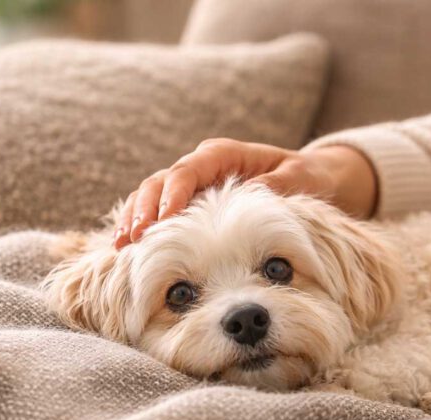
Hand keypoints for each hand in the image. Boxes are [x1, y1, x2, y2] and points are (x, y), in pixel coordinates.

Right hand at [113, 139, 377, 248]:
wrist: (309, 178)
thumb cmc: (306, 175)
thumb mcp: (300, 177)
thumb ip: (277, 186)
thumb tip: (253, 192)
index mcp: (224, 155)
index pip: (189, 170)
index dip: (173, 193)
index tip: (164, 217)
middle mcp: (202, 168)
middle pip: (160, 184)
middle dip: (143, 210)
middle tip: (132, 238)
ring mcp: (193, 188)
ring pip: (152, 200)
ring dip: (135, 221)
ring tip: (121, 248)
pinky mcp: (190, 206)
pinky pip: (160, 216)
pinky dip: (144, 231)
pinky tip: (129, 255)